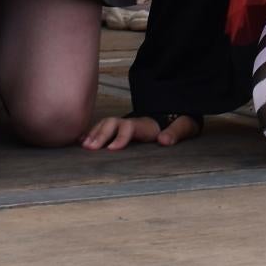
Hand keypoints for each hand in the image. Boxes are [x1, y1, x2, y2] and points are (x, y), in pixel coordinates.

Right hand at [82, 111, 202, 150]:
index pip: (129, 127)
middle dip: (100, 135)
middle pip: (112, 124)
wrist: (178, 116)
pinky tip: (81, 141)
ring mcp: (126, 124)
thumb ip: (175, 132)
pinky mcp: (122, 129)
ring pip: (105, 124)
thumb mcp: (184, 126)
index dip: (120, 137)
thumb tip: (163, 140)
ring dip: (93, 134)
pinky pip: (103, 128)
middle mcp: (133, 121)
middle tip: (89, 148)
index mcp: (147, 123)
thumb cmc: (181, 123)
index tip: (112, 150)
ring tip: (83, 146)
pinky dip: (92, 133)